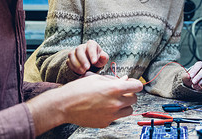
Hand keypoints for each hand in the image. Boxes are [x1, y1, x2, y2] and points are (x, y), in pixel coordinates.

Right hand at [28, 74, 142, 133]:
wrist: (64, 105)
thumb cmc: (79, 89)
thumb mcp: (97, 78)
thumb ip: (113, 80)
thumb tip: (125, 79)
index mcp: (115, 88)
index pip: (138, 86)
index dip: (135, 84)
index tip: (131, 84)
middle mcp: (116, 102)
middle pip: (134, 99)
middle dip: (129, 94)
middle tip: (120, 92)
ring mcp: (111, 114)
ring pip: (129, 110)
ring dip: (124, 105)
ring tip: (113, 101)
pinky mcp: (106, 122)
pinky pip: (116, 117)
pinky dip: (113, 113)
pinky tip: (103, 108)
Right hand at [67, 40, 108, 74]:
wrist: (91, 63)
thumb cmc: (98, 59)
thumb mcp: (103, 59)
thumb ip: (104, 57)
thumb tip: (103, 56)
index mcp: (91, 44)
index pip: (90, 46)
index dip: (92, 54)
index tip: (94, 62)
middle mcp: (82, 47)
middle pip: (79, 49)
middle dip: (82, 59)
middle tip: (87, 67)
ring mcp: (75, 52)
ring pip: (72, 55)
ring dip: (77, 64)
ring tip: (83, 71)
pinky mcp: (70, 58)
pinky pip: (68, 61)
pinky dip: (73, 67)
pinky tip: (79, 72)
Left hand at [182, 61, 201, 91]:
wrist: (192, 84)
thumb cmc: (189, 78)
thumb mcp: (185, 77)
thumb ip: (186, 76)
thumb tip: (188, 76)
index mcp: (199, 65)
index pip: (199, 65)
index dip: (195, 70)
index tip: (191, 76)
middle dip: (198, 77)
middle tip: (193, 82)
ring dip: (201, 82)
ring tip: (194, 86)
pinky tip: (198, 88)